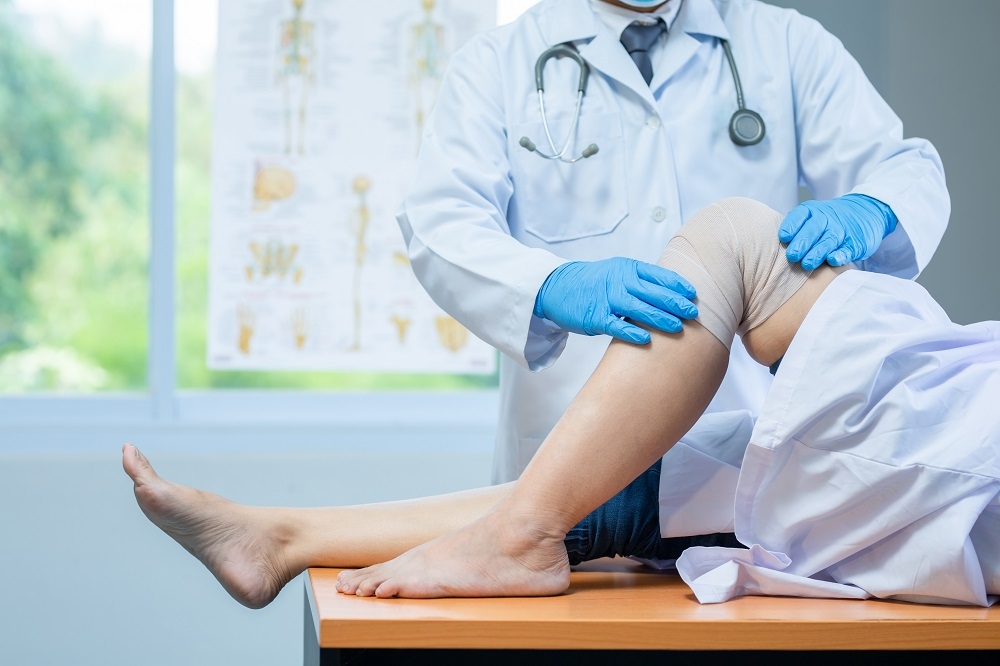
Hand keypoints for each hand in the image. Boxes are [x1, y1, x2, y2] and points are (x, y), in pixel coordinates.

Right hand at [533, 257, 697, 343]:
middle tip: (693, 313)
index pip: (658, 275)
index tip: (693, 295)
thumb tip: (673, 293)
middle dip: (674, 303)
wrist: (558, 287)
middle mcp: (618, 281)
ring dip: (659, 318)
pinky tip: (646, 339)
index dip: (677, 285)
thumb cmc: (594, 282)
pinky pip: (615, 325)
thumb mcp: (618, 272)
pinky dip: (631, 332)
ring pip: (638, 309)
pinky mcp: (594, 316)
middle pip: (652, 292)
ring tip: (677, 327)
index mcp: (627, 268)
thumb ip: (642, 281)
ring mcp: (606, 299)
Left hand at [778, 194, 897, 269]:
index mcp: (811, 211)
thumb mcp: (810, 216)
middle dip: (802, 243)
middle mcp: (827, 219)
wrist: (864, 212)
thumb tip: (768, 246)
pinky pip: (847, 249)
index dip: (791, 226)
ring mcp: (841, 231)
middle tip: (792, 256)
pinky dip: (841, 254)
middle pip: (813, 230)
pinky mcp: (855, 243)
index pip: (800, 216)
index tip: (783, 237)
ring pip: (828, 241)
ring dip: (818, 252)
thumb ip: (793, 228)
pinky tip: (833, 260)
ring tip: (807, 264)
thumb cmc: (826, 221)